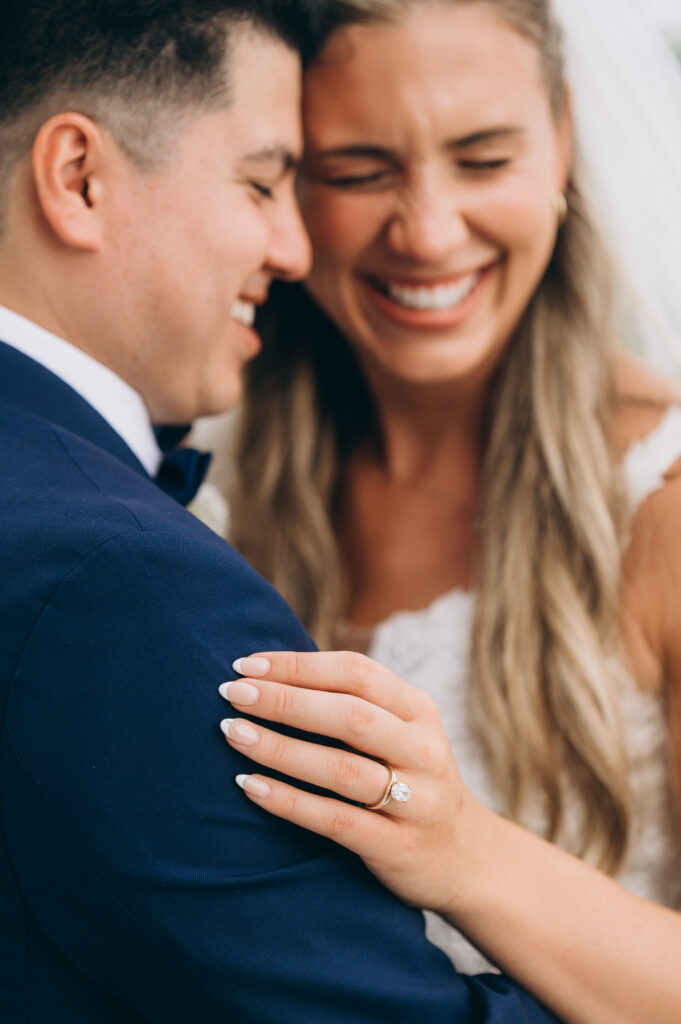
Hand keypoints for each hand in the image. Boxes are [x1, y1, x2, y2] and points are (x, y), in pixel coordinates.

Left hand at [219, 650, 484, 914]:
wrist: (465, 857)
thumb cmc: (411, 779)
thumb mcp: (401, 732)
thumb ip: (354, 703)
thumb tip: (269, 673)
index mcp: (419, 710)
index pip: (356, 672)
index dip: (299, 665)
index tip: (246, 663)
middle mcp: (422, 750)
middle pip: (348, 715)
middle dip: (284, 700)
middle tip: (232, 693)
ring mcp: (415, 800)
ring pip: (340, 768)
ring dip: (280, 748)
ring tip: (233, 733)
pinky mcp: (397, 846)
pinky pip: (335, 820)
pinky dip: (289, 801)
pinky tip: (250, 786)